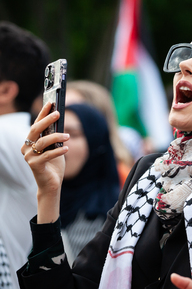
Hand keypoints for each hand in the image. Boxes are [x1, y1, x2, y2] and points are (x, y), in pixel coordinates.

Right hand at [21, 102, 69, 222]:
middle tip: (57, 113)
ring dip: (56, 137)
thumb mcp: (55, 147)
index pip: (36, 124)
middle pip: (35, 130)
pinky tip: (67, 148)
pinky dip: (58, 151)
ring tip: (68, 136)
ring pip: (42, 142)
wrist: (51, 184)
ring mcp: (29, 157)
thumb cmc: (54, 164)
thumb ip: (55, 136)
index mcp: (30, 142)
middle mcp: (26, 148)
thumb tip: (60, 121)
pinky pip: (47, 155)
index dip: (42, 113)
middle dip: (46, 120)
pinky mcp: (34, 166)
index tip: (50, 103)